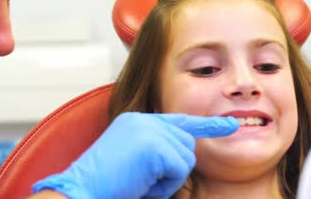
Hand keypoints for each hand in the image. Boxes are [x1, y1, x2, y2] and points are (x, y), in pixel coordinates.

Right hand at [32, 112, 238, 198]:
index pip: (178, 121)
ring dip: (167, 179)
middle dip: (173, 169)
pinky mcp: (153, 144)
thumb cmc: (105, 185)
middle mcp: (143, 120)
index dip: (206, 125)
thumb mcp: (132, 162)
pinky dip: (164, 185)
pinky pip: (178, 169)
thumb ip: (155, 151)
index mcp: (136, 122)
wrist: (81, 191)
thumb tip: (184, 155)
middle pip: (185, 143)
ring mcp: (148, 129)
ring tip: (138, 182)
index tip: (230, 125)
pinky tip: (140, 184)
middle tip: (142, 180)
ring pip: (185, 157)